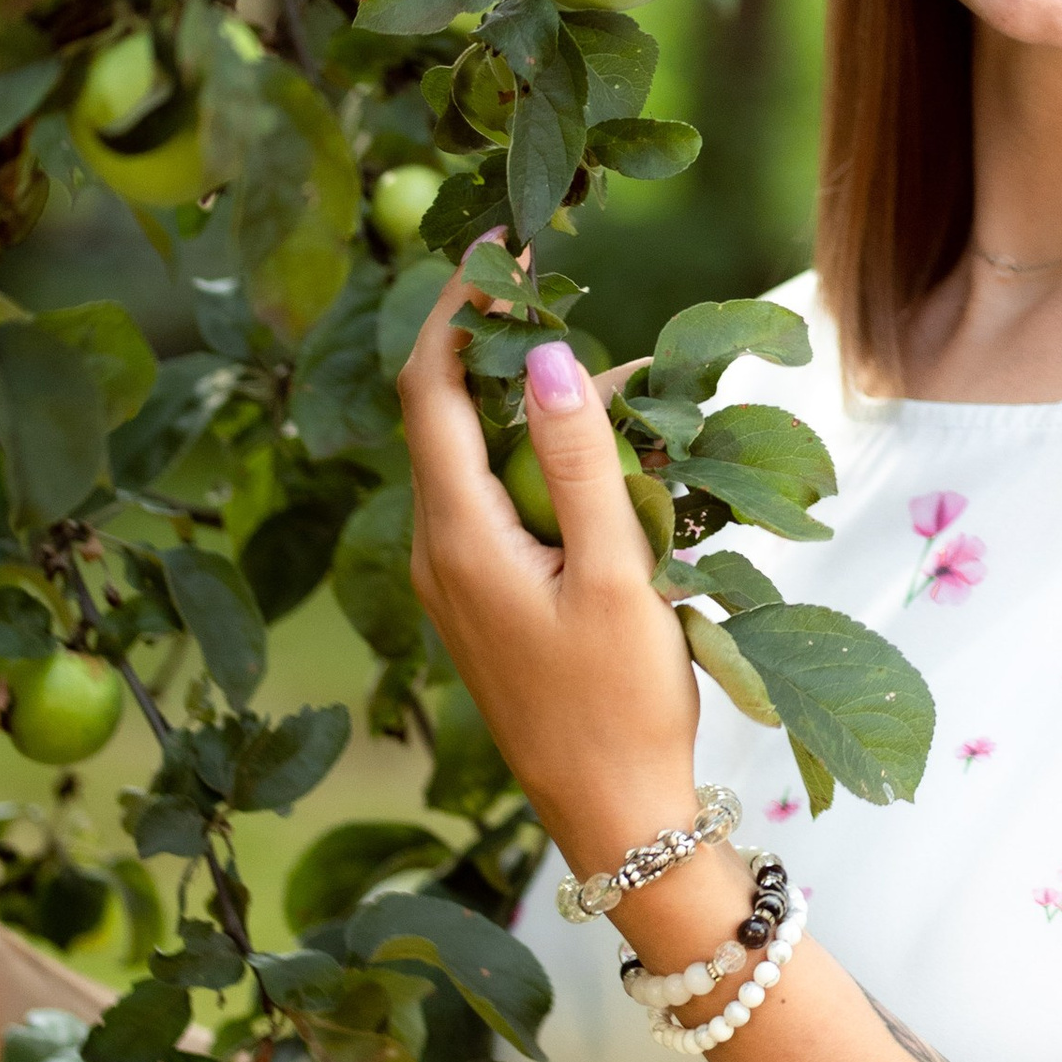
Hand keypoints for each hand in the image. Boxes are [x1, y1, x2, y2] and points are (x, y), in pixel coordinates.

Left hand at [398, 261, 702, 873]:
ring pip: (482, 459)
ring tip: (631, 388)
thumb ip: (580, 461)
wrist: (615, 819)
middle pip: (448, 414)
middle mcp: (438, 549)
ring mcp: (458, 579)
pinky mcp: (487, 600)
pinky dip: (549, 465)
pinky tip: (620, 465)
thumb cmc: (620, 703)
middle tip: (568, 290)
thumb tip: (547, 353)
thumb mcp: (614, 573)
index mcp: (458, 535)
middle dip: (505, 345)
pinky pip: (503, 504)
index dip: (457, 306)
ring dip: (540, 411)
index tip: (501, 242)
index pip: (430, 388)